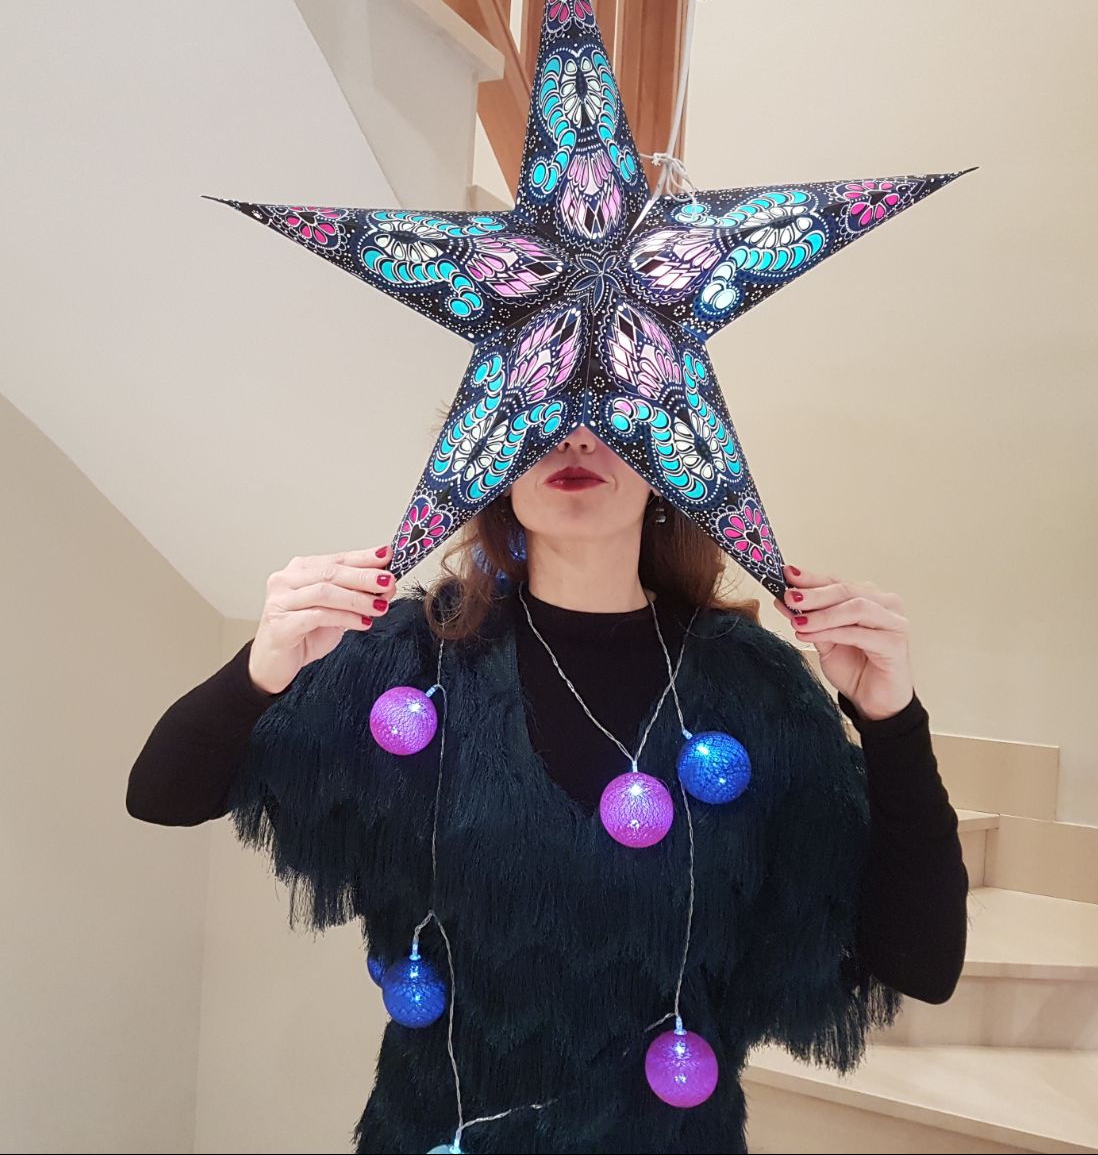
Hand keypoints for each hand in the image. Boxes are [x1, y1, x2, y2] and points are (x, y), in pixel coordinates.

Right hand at [248, 545, 395, 694]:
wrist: (274, 664)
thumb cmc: (304, 634)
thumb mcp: (336, 611)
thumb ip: (355, 595)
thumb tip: (386, 585)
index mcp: (300, 570)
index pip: (337, 558)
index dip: (363, 557)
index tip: (387, 556)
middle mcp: (286, 580)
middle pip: (331, 572)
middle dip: (364, 576)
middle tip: (388, 581)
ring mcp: (280, 601)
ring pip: (325, 592)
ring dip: (357, 598)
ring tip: (380, 606)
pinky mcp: (281, 624)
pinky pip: (318, 616)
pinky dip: (345, 618)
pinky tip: (363, 623)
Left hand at [772, 563, 914, 722]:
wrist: (874, 702)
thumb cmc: (855, 668)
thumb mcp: (824, 640)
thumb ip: (808, 619)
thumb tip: (782, 600)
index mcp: (868, 598)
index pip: (836, 581)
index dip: (810, 578)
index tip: (786, 574)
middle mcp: (885, 605)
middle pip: (846, 590)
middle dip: (814, 593)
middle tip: (789, 597)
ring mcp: (894, 622)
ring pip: (855, 608)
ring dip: (822, 614)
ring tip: (798, 622)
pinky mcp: (895, 644)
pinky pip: (859, 633)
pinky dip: (831, 632)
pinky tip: (809, 635)